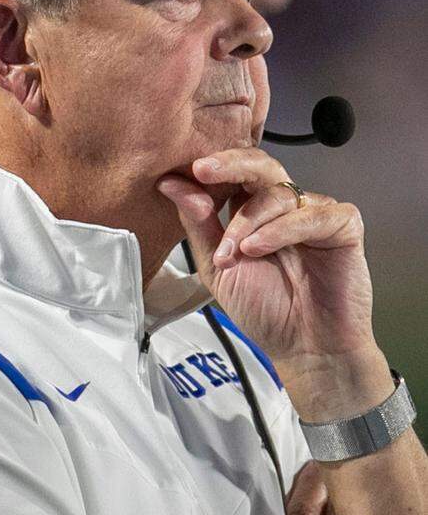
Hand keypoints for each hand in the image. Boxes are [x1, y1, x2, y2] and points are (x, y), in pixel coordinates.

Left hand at [156, 148, 390, 416]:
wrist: (304, 348)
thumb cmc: (264, 310)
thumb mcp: (216, 266)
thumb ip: (197, 223)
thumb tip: (171, 184)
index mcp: (253, 212)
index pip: (233, 174)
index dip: (210, 169)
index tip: (182, 171)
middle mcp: (285, 208)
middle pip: (260, 166)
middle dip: (229, 166)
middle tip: (202, 171)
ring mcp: (315, 214)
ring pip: (279, 194)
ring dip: (246, 221)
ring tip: (230, 254)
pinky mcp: (343, 227)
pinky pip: (313, 214)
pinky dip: (281, 229)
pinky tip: (258, 248)